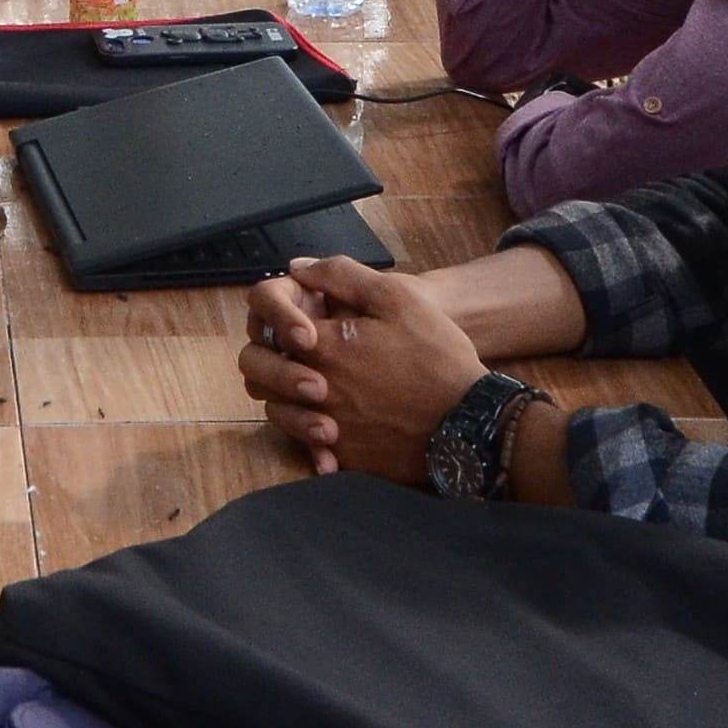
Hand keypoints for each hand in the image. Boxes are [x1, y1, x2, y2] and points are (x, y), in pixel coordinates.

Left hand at [239, 256, 488, 482]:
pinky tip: (333, 430)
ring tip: (313, 389)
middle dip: (268, 359)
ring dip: (285, 397)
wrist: (469, 421)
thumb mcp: (397, 299)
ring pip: (276, 411)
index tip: (302, 323)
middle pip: (258, 372)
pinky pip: (308, 449)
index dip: (279, 320)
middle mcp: (315, 389)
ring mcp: (326, 427)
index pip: (270, 326)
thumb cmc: (437, 356)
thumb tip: (299, 269)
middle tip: (297, 356)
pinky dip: (313, 440)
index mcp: (324, 346)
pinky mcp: (343, 458)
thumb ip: (342, 277)